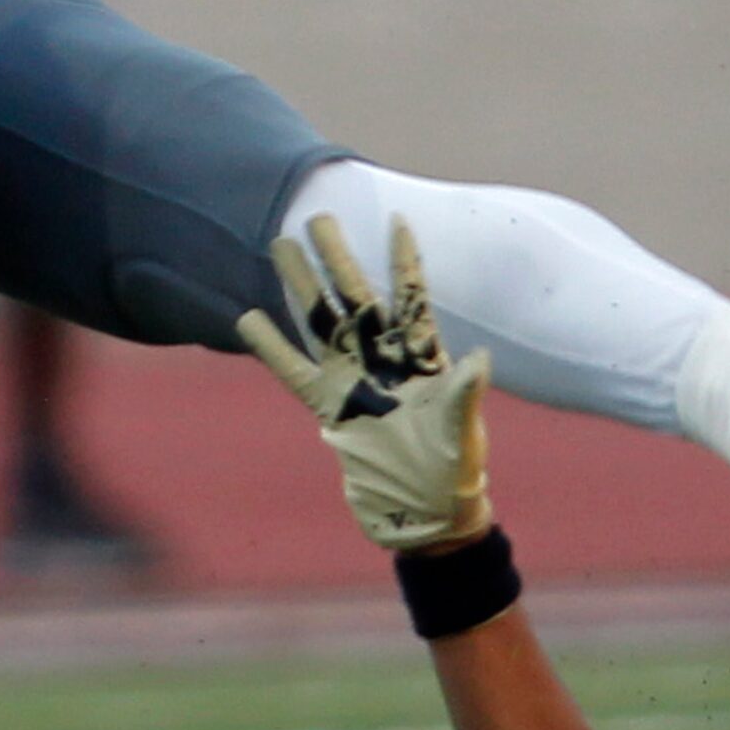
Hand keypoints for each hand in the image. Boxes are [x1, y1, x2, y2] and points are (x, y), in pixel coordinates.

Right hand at [238, 214, 492, 551]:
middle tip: (319, 216)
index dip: (404, 261)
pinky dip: (273, 347)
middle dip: (338, 257)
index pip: (411, 298)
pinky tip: (249, 318)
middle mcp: (385, 362)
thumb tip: (479, 361)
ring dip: (302, 287)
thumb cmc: (455, 470)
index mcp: (423, 359)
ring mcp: (355, 382)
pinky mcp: (332, 410)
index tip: (397, 218)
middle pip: (356, 297)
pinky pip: (296, 371)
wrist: (427, 513)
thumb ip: (463, 396)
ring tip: (281, 246)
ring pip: (322, 323)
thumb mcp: (463, 432)